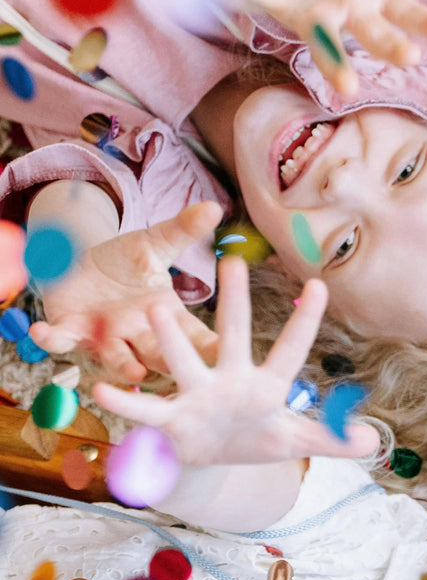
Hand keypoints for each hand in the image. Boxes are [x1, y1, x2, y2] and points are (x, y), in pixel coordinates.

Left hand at [29, 201, 221, 383]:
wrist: (79, 264)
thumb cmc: (123, 261)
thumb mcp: (154, 244)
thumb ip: (183, 231)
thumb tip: (214, 207)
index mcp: (167, 316)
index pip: (195, 336)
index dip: (211, 347)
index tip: (229, 354)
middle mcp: (139, 334)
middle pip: (162, 355)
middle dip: (173, 361)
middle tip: (188, 370)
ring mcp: (105, 337)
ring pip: (117, 358)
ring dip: (124, 365)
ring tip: (135, 372)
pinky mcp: (70, 330)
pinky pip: (61, 340)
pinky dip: (52, 338)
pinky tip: (44, 331)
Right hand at [91, 256, 380, 468]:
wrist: (210, 459)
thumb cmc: (253, 438)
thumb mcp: (294, 441)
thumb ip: (333, 439)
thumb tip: (376, 442)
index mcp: (265, 383)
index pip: (290, 350)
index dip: (305, 322)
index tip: (321, 286)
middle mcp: (228, 378)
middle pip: (232, 335)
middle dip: (233, 304)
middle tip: (232, 262)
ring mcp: (195, 394)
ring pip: (181, 361)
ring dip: (170, 338)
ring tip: (157, 306)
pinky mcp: (168, 421)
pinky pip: (144, 409)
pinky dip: (125, 401)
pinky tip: (102, 389)